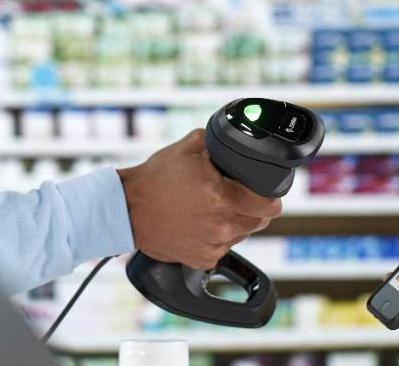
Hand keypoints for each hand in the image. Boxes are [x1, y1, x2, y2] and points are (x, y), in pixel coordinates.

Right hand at [117, 129, 282, 270]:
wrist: (126, 210)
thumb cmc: (155, 178)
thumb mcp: (190, 147)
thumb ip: (221, 142)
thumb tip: (240, 139)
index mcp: (222, 197)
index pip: (270, 206)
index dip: (272, 196)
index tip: (266, 191)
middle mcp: (221, 226)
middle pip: (260, 221)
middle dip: (255, 207)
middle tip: (238, 195)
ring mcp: (212, 245)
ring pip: (243, 234)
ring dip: (237, 221)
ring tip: (214, 207)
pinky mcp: (202, 259)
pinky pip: (224, 248)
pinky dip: (219, 237)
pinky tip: (202, 223)